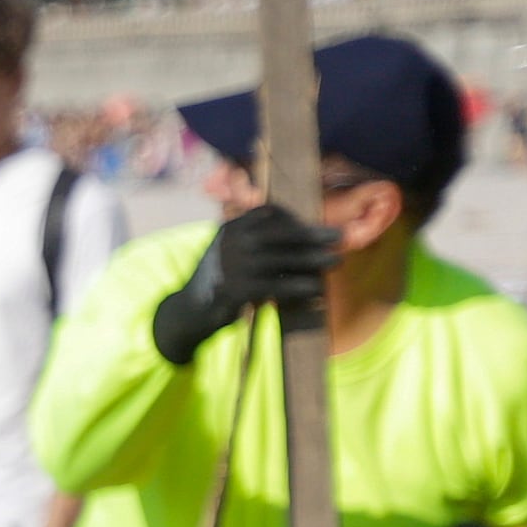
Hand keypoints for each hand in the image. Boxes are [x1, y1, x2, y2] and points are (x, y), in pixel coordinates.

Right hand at [152, 204, 337, 365]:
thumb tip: (306, 234)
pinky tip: (316, 289)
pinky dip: (298, 286)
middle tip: (339, 237)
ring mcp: (229, 266)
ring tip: (335, 260)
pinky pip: (274, 285)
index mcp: (229, 228)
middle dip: (312, 235)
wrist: (188, 313)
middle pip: (279, 234)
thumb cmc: (221, 281)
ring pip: (280, 259)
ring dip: (311, 259)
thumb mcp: (231, 252)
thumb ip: (257, 240)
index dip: (296, 218)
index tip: (316, 227)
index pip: (268, 213)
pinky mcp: (233, 291)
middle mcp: (228, 243)